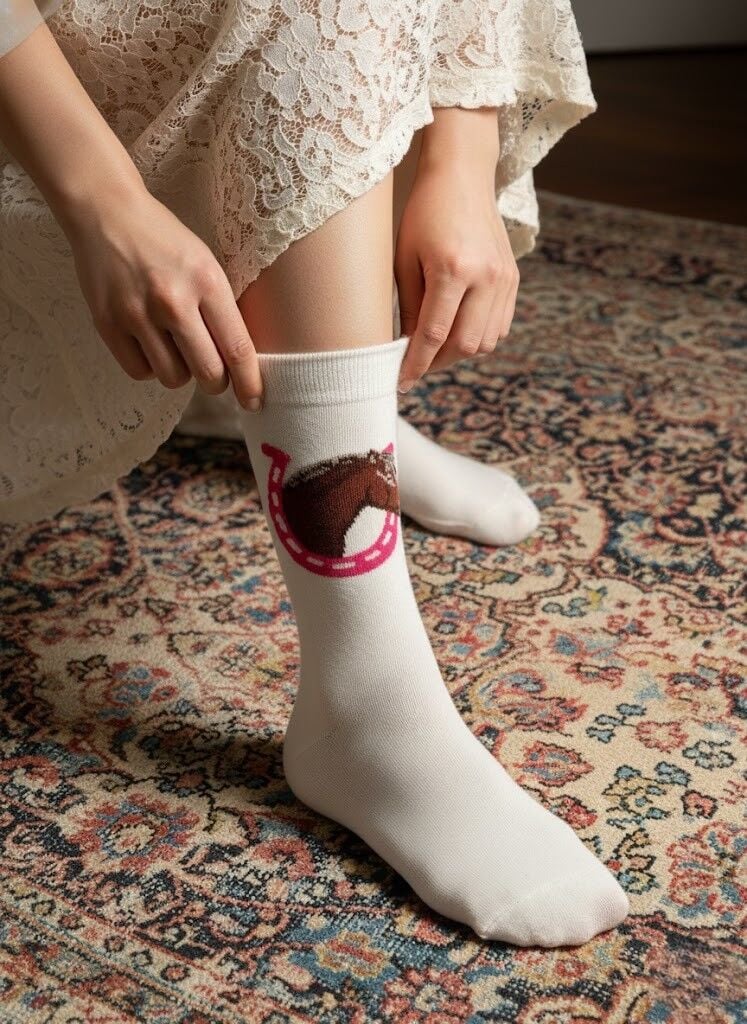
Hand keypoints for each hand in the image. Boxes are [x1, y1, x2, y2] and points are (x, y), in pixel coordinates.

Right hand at [63, 180, 262, 409]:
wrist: (107, 213)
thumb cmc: (165, 241)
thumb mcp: (206, 265)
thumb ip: (223, 311)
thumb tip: (241, 362)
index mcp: (207, 282)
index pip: (237, 349)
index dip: (250, 383)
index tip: (254, 402)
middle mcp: (173, 300)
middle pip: (208, 373)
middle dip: (216, 382)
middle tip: (213, 374)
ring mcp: (137, 313)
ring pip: (173, 378)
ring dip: (180, 372)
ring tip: (175, 347)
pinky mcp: (107, 323)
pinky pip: (140, 372)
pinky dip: (149, 367)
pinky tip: (150, 344)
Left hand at [394, 110, 518, 391]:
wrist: (463, 175)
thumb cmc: (424, 213)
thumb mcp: (405, 257)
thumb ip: (408, 305)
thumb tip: (405, 348)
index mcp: (452, 269)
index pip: (433, 334)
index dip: (415, 364)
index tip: (400, 382)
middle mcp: (485, 277)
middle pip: (464, 345)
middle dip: (436, 363)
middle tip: (415, 365)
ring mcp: (504, 279)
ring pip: (484, 342)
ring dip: (457, 353)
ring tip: (434, 347)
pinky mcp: (513, 279)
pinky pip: (499, 327)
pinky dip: (478, 337)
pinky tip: (457, 330)